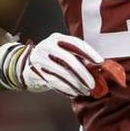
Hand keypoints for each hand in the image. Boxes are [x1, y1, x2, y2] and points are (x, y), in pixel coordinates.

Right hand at [0, 33, 117, 97]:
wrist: (29, 64)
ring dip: (75, 84)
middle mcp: (47, 45)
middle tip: (92, 84)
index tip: (100, 62)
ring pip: (61, 73)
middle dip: (82, 73)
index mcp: (57, 38)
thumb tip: (98, 68)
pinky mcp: (36, 71)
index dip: (89, 53)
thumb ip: (79, 58)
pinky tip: (74, 93)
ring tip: (85, 91)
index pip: (76, 43)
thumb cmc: (54, 58)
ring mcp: (40, 58)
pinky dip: (66, 89)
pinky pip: (54, 82)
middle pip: (68, 59)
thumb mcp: (65, 53)